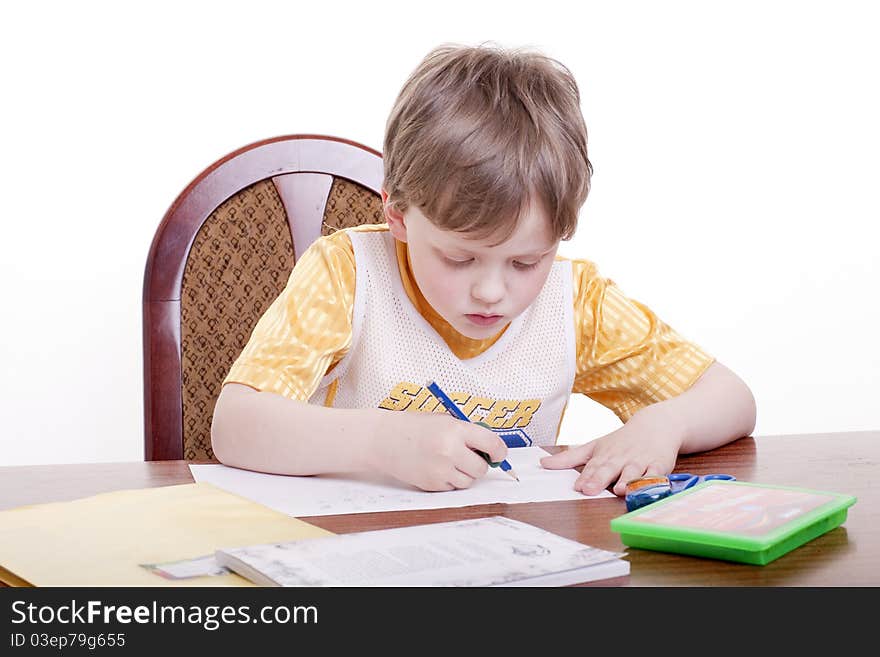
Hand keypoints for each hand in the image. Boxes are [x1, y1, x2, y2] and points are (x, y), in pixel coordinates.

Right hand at [367, 411, 508, 491]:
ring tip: (448, 461)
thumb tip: (492, 450)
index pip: (492, 444)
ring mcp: (440, 470)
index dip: (499, 452)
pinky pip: (452, 488)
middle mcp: (450, 450)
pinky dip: (449, 480)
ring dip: (464, 474)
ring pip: (468, 481)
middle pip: (481, 468)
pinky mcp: (432, 484)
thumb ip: (468, 433)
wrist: (384, 439)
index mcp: (455, 430)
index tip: (498, 455)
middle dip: (479, 464)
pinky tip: (435, 467)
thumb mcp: (444, 421)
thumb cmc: (415, 427)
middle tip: (468, 457)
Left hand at [540, 407, 683, 495]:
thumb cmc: (621, 441)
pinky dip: (652, 481)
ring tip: (619, 490)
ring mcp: (640, 462)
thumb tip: (543, 464)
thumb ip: (569, 458)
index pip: (592, 467)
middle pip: (609, 469)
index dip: (585, 477)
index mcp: (604, 455)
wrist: (656, 424)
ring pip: (633, 472)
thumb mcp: (594, 446)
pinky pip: (656, 474)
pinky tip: (647, 487)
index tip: (578, 487)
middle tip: (590, 490)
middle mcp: (621, 458)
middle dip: (599, 479)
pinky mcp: (659, 465)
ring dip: (626, 480)